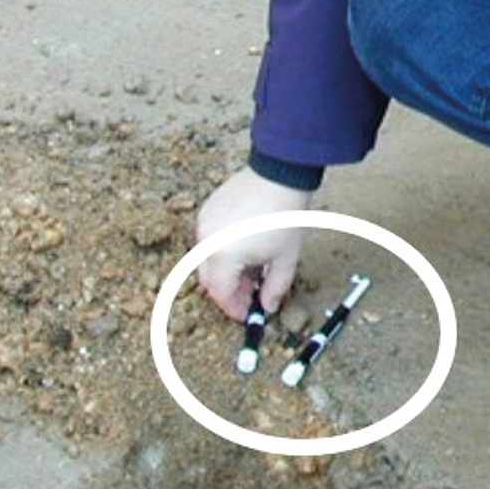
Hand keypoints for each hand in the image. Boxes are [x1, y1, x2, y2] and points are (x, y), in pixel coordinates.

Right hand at [194, 168, 313, 319]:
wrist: (280, 175)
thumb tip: (268, 307)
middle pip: (209, 280)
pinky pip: (208, 240)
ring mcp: (204, 223)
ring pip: (206, 261)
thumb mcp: (285, 258)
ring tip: (251, 269)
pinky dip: (221, 251)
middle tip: (250, 294)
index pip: (221, 294)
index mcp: (224, 256)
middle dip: (228, 292)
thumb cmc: (285, 216)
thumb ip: (275, 288)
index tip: (247, 313)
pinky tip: (244, 248)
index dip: (234, 308)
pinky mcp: (207, 210)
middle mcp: (206, 241)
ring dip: (224, 272)